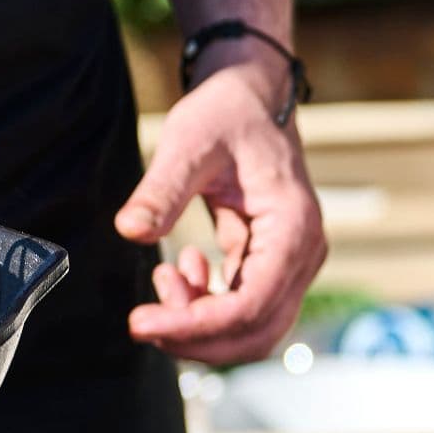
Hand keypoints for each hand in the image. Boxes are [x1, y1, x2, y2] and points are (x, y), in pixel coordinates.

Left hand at [114, 54, 325, 364]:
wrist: (251, 96)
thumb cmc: (225, 114)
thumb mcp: (188, 143)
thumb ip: (161, 190)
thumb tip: (130, 230)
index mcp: (293, 227)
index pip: (250, 305)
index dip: (196, 325)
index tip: (141, 322)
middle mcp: (303, 253)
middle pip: (256, 331)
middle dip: (195, 337)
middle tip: (140, 320)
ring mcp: (292, 262)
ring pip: (251, 328)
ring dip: (200, 324)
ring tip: (160, 281)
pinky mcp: (273, 263)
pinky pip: (244, 307)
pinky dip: (206, 306)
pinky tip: (178, 272)